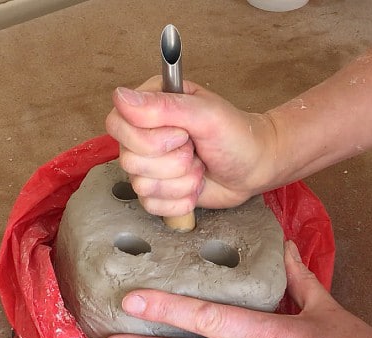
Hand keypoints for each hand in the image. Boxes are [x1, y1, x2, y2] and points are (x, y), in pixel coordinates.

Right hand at [105, 76, 280, 215]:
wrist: (254, 168)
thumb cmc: (237, 136)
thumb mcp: (205, 114)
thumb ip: (164, 106)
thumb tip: (120, 97)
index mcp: (150, 107)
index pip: (117, 124)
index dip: (147, 138)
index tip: (182, 135)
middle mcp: (143, 136)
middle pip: (128, 160)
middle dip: (172, 162)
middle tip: (195, 151)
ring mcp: (149, 166)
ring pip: (141, 186)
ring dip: (180, 182)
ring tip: (199, 168)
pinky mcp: (157, 191)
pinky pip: (152, 205)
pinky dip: (180, 200)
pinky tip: (195, 187)